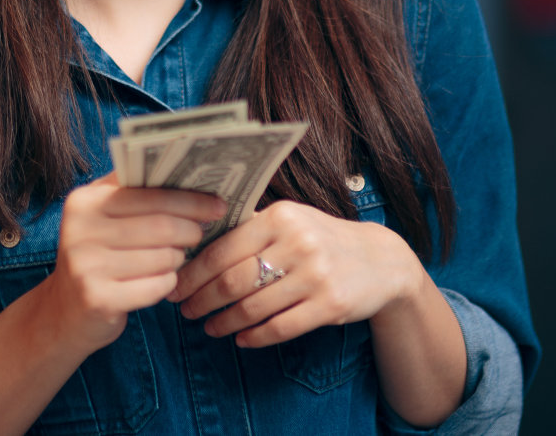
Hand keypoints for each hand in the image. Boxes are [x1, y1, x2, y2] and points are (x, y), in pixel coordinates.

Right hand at [42, 174, 227, 353]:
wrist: (62, 313)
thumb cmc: (95, 256)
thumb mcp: (101, 218)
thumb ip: (133, 192)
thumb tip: (189, 175)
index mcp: (84, 201)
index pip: (149, 192)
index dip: (189, 199)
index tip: (217, 204)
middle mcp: (80, 230)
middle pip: (161, 226)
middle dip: (190, 230)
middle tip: (201, 234)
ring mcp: (87, 266)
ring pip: (163, 257)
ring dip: (179, 259)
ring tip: (176, 258)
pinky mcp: (98, 299)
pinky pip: (157, 286)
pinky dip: (168, 283)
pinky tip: (163, 281)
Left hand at [167, 200, 426, 347]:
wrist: (381, 260)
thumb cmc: (321, 239)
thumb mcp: (290, 220)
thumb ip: (250, 229)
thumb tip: (192, 246)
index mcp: (280, 216)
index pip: (223, 248)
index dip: (193, 273)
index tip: (174, 286)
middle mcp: (297, 242)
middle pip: (233, 280)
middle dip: (202, 300)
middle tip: (185, 311)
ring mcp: (315, 275)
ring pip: (254, 307)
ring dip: (224, 322)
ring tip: (210, 327)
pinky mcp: (330, 305)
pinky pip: (281, 328)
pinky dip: (256, 337)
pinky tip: (242, 339)